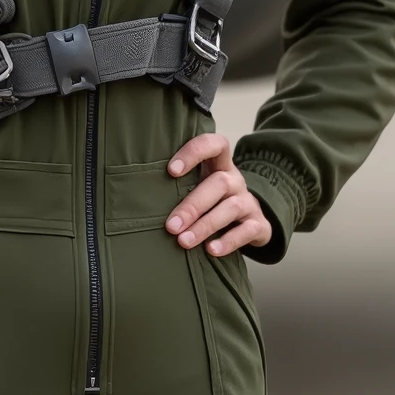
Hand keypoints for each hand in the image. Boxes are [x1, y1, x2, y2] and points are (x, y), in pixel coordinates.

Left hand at [165, 132, 272, 259]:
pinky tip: (211, 250)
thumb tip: (136, 197)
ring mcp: (248, 202)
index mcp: (218, 165)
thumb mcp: (196, 187)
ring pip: (231, 207)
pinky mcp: (258, 225)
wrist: (248, 222)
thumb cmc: (211, 203)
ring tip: (184, 241)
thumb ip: (175, 186)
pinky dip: (229, 241)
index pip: (213, 145)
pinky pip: (247, 230)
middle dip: (192, 205)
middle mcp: (235, 180)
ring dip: (205, 225)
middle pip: (219, 183)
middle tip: (171, 226)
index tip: (171, 171)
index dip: (194, 152)